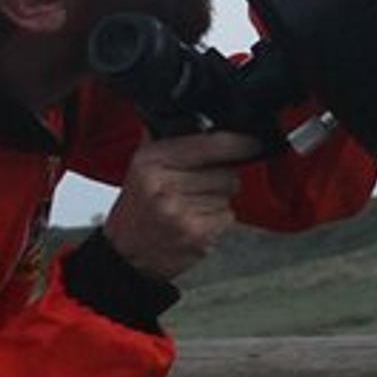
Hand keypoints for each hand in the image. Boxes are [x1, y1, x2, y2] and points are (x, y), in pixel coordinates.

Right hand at [103, 130, 260, 280]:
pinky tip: (195, 222)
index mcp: (151, 161)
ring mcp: (180, 212)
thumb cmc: (137, 209)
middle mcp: (163, 185)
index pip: (208, 144)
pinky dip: (217, 220)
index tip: (250, 143)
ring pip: (228, 195)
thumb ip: (170, 140)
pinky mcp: (195, 234)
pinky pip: (227, 217)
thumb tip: (202, 122)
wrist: (126, 254)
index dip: (236, 143)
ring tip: (191, 206)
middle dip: (221, 177)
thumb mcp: (141, 165)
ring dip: (217, 200)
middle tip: (197, 187)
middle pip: (226, 172)